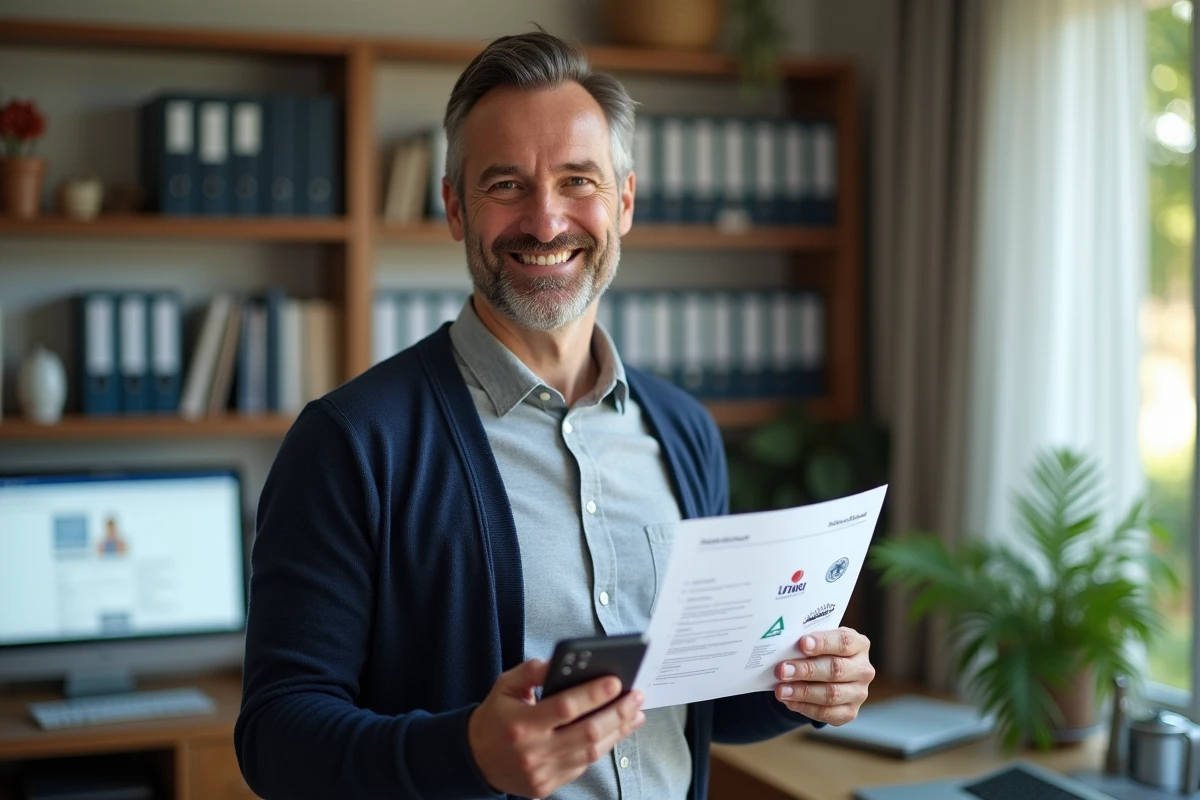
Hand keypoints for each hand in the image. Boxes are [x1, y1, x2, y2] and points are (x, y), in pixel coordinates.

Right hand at [467, 658, 645, 797]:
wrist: (475, 758)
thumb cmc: (496, 716)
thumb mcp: (505, 685)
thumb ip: (531, 671)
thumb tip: (558, 663)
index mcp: (521, 723)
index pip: (565, 708)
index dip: (593, 695)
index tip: (616, 681)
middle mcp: (532, 751)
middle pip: (587, 733)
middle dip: (617, 713)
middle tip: (636, 696)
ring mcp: (541, 773)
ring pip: (590, 753)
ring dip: (618, 731)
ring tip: (635, 713)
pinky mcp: (547, 786)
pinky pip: (583, 766)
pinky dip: (603, 747)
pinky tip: (616, 731)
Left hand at [773, 627, 874, 724]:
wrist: (826, 673)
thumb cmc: (821, 651)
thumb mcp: (819, 640)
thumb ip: (807, 641)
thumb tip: (784, 646)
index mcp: (859, 644)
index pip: (843, 642)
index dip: (823, 643)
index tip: (802, 644)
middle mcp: (863, 670)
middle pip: (835, 669)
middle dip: (806, 670)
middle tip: (782, 670)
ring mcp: (859, 693)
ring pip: (831, 694)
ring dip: (802, 692)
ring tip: (781, 690)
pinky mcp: (850, 712)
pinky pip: (826, 713)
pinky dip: (804, 707)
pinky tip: (789, 701)